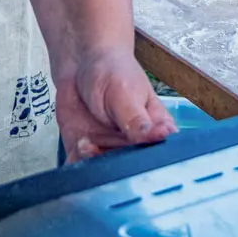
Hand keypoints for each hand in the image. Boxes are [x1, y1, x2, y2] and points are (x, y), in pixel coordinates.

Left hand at [53, 47, 174, 161]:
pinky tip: (78, 150)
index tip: (133, 159)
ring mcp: (109, 151)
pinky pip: (82, 168)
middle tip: (101, 150)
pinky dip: (77, 167)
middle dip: (115, 169)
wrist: (80, 63)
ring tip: (86, 143)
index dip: (150, 167)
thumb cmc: (112, 70)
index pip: (161, 158)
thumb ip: (137, 120)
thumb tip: (160, 136)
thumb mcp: (125, 93)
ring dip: (93, 165)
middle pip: (132, 172)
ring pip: (105, 174)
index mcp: (154, 131)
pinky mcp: (86, 151)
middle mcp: (134, 146)